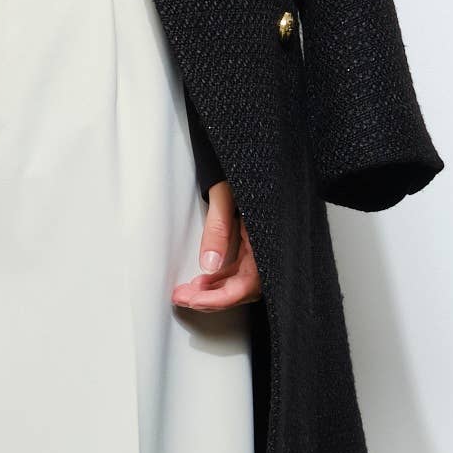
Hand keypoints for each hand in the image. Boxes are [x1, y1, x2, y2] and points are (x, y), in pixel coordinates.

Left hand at [171, 180, 261, 309]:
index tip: (194, 300)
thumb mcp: (226, 195)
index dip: (221, 298)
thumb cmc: (244, 168)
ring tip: (186, 291)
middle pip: (244, 289)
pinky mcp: (257, 245)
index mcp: (269, 239)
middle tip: (182, 298)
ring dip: (213, 291)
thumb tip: (208, 264)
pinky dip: (220, 278)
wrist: (255, 152)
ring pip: (241, 282)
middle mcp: (270, 248)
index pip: (249, 284)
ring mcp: (265, 248)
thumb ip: (218, 229)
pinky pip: (241, 270)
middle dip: (211, 299)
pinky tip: (202, 281)